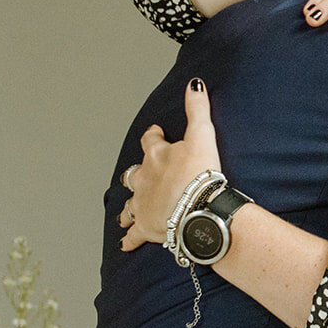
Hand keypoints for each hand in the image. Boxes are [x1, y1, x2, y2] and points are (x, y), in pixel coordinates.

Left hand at [119, 79, 221, 251]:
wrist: (197, 210)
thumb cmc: (199, 174)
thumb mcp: (202, 135)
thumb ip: (197, 109)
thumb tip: (194, 83)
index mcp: (156, 157)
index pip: (149, 142)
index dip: (152, 136)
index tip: (155, 133)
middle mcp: (144, 179)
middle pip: (135, 174)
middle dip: (137, 174)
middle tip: (141, 175)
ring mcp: (142, 204)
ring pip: (129, 204)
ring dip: (128, 207)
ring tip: (125, 212)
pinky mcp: (146, 227)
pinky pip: (133, 235)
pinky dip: (129, 239)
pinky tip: (124, 244)